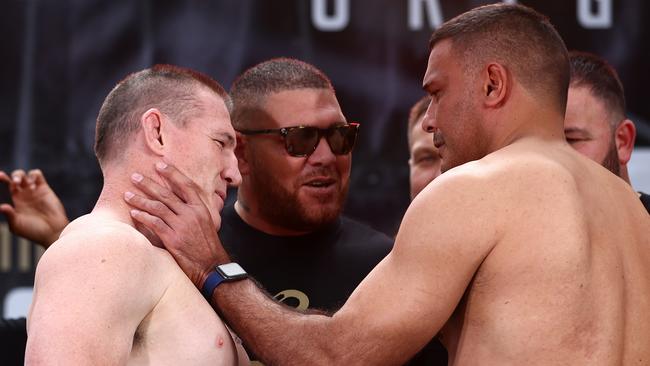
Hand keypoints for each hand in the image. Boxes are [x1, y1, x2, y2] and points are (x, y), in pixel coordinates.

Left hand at [0, 169, 69, 247]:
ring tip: (22, 184)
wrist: (52, 232)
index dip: (2, 179)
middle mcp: (24, 194)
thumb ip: (9, 215)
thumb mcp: (17, 225)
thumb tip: (2, 207)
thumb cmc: (33, 232)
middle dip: (12, 177)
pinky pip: (37, 175)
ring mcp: (34, 191)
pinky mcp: (44, 188)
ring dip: (20, 175)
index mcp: (16, 201)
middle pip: (15, 178)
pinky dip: (33, 175)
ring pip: (25, 175)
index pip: (7, 186)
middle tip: (14, 183)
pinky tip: (33, 185)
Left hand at [124, 162, 229, 287]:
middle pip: (167, 194)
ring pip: (157, 207)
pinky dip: (143, 216)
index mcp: (201, 208)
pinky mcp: (173, 238)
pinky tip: (133, 212)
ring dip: (140, 200)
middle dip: (148, 184)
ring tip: (127, 195)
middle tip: (134, 176)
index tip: (160, 165)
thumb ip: (194, 212)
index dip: (172, 173)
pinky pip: (154, 223)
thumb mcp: (207, 224)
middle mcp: (191, 213)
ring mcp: (182, 225)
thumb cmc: (208, 247)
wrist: (212, 267)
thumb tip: (180, 202)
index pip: (185, 185)